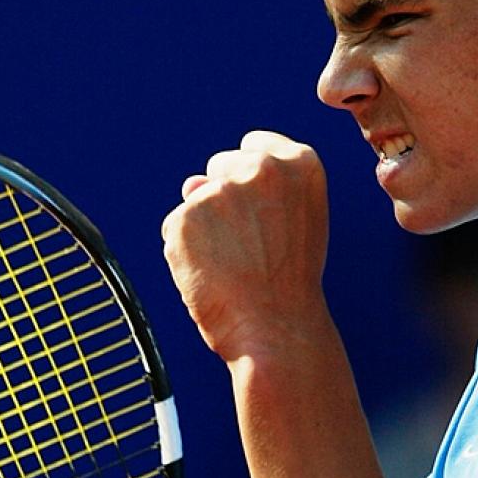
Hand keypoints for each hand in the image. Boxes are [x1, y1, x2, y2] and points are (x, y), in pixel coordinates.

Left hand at [161, 131, 329, 361]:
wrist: (276, 331)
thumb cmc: (288, 281)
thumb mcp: (296, 222)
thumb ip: (255, 191)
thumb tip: (189, 183)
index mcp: (301, 163)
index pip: (255, 146)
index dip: (252, 181)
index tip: (262, 212)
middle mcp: (262, 168)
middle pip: (220, 165)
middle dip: (224, 197)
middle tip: (251, 246)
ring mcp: (221, 191)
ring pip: (195, 200)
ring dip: (205, 228)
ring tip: (234, 265)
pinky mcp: (185, 217)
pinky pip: (175, 227)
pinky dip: (185, 251)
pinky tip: (212, 275)